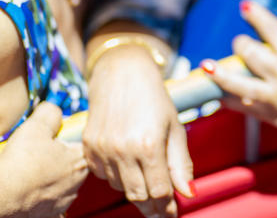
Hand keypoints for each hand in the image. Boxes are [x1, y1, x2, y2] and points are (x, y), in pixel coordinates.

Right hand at [0, 102, 87, 216]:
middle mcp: (75, 185)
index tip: (58, 140)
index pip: (84, 148)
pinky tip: (29, 192)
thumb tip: (54, 109)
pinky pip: (48, 205)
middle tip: (41, 156)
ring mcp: (62, 202)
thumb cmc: (20, 160)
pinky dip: (40, 199)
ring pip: (62, 188)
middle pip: (74, 168)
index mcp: (78, 161)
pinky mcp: (47, 216)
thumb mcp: (37, 124)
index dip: (71, 141)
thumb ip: (50, 113)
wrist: (0, 193)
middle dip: (61, 162)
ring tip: (31, 174)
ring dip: (51, 181)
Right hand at [82, 43, 191, 217]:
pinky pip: (104, 176)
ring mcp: (102, 150)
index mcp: (148, 145)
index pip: (159, 191)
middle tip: (162, 208)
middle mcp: (122, 150)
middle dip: (152, 205)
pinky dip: (118, 176)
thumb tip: (188, 194)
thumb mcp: (175, 128)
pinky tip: (128, 164)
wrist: (122, 73)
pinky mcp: (89, 147)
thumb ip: (180, 164)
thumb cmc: (155, 99)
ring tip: (147, 179)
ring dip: (136, 188)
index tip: (173, 212)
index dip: (168, 206)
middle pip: (138, 195)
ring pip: (121, 187)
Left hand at [205, 2, 276, 144]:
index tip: (246, 8)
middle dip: (242, 42)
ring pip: (237, 84)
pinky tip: (219, 92)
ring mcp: (276, 99)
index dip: (255, 15)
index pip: (269, 28)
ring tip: (206, 66)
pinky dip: (229, 99)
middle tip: (244, 40)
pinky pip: (244, 108)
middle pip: (249, 53)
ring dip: (219, 73)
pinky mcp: (274, 116)